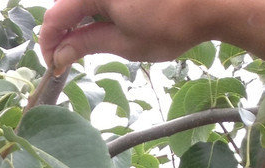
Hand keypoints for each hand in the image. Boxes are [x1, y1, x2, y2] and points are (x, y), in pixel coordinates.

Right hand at [40, 0, 214, 76]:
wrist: (215, 0)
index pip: (55, 17)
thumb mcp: (125, 42)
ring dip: (81, 21)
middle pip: (67, 4)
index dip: (48, 43)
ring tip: (88, 46)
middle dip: (63, 32)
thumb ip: (86, 44)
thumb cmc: (171, 24)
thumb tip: (59, 55)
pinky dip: (99, 10)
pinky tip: (110, 25)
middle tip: (68, 59)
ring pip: (86, 1)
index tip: (53, 64)